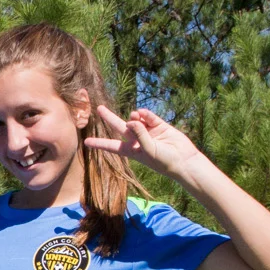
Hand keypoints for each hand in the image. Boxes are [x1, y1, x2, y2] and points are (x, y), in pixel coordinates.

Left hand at [85, 105, 204, 181]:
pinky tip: (143, 114)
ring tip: (137, 118)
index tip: (86, 142)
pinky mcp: (159, 125)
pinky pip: (148, 116)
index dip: (99, 143)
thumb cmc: (164, 161)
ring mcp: (148, 131)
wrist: (183, 160)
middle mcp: (137, 140)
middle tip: (99, 108)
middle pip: (119, 126)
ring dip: (133, 116)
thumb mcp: (148, 150)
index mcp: (131, 150)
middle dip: (109, 117)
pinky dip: (145, 114)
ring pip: (135, 118)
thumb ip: (139, 134)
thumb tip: (131, 117)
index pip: (111, 146)